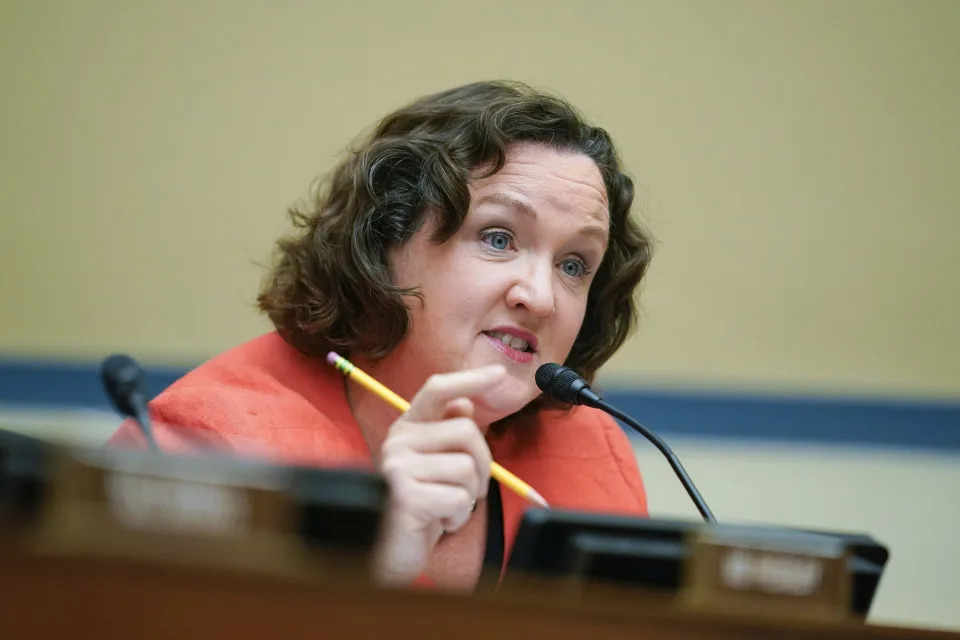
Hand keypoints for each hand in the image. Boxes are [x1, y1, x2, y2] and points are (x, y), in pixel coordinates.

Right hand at [372, 365, 505, 586]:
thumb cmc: (419, 507)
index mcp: (407, 428)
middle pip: (466, 430)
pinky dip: (458, 517)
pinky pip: (458, 499)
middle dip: (482, 463)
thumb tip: (465, 403)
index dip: (469, 379)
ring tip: (447, 508)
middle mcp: (397, 440)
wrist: (388, 552)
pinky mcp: (404, 497)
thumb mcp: (435, 466)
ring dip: (469, 496)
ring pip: (466, 468)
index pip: (437, 389)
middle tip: (469, 489)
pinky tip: (439, 522)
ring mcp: (398, 467)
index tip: (499, 374)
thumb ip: (447, 434)